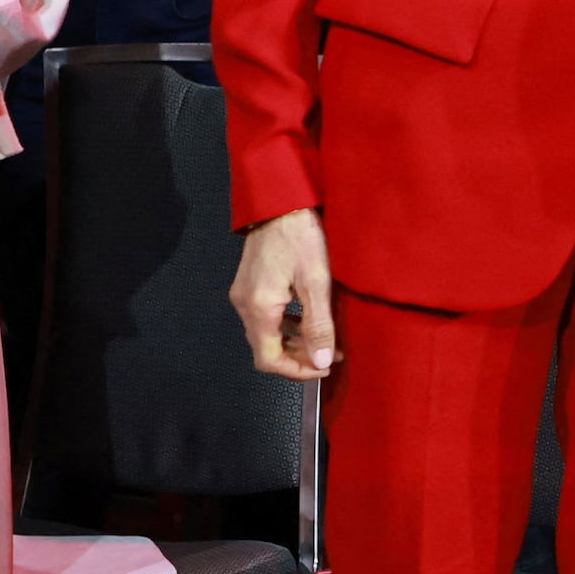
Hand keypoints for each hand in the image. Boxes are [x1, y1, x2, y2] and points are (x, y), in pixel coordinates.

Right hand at [231, 208, 337, 379]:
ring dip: (293, 344)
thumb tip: (320, 359)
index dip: (296, 371)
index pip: (268, 360)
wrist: (280, 202)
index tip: (322, 367)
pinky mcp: (250, 286)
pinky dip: (286, 327)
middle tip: (329, 355)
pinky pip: (265, 318)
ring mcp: (244, 294)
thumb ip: (318, 324)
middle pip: (266, 350)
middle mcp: (245, 304)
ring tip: (324, 340)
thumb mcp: (316, 281)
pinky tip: (307, 320)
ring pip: (266, 335)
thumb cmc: (298, 233)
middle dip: (298, 358)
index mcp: (258, 307)